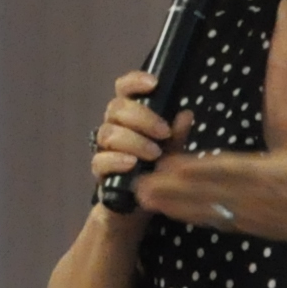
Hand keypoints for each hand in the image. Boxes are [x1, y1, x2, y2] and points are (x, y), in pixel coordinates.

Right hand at [91, 70, 184, 199]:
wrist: (141, 206)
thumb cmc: (156, 171)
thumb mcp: (173, 151)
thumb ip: (177, 134)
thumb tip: (186, 114)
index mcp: (131, 115)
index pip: (124, 89)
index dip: (135, 81)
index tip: (154, 84)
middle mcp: (114, 127)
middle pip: (116, 108)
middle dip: (142, 117)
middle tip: (164, 132)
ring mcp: (104, 148)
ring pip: (108, 132)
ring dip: (133, 141)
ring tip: (154, 154)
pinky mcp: (100, 171)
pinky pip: (100, 160)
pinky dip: (116, 160)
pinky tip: (132, 165)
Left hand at [138, 90, 286, 257]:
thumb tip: (279, 95)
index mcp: (262, 174)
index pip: (223, 170)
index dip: (193, 169)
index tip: (167, 164)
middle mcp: (247, 197)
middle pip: (202, 192)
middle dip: (169, 189)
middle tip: (138, 184)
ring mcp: (243, 215)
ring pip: (200, 208)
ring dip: (170, 204)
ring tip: (141, 199)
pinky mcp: (243, 226)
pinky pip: (210, 220)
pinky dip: (187, 215)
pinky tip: (168, 212)